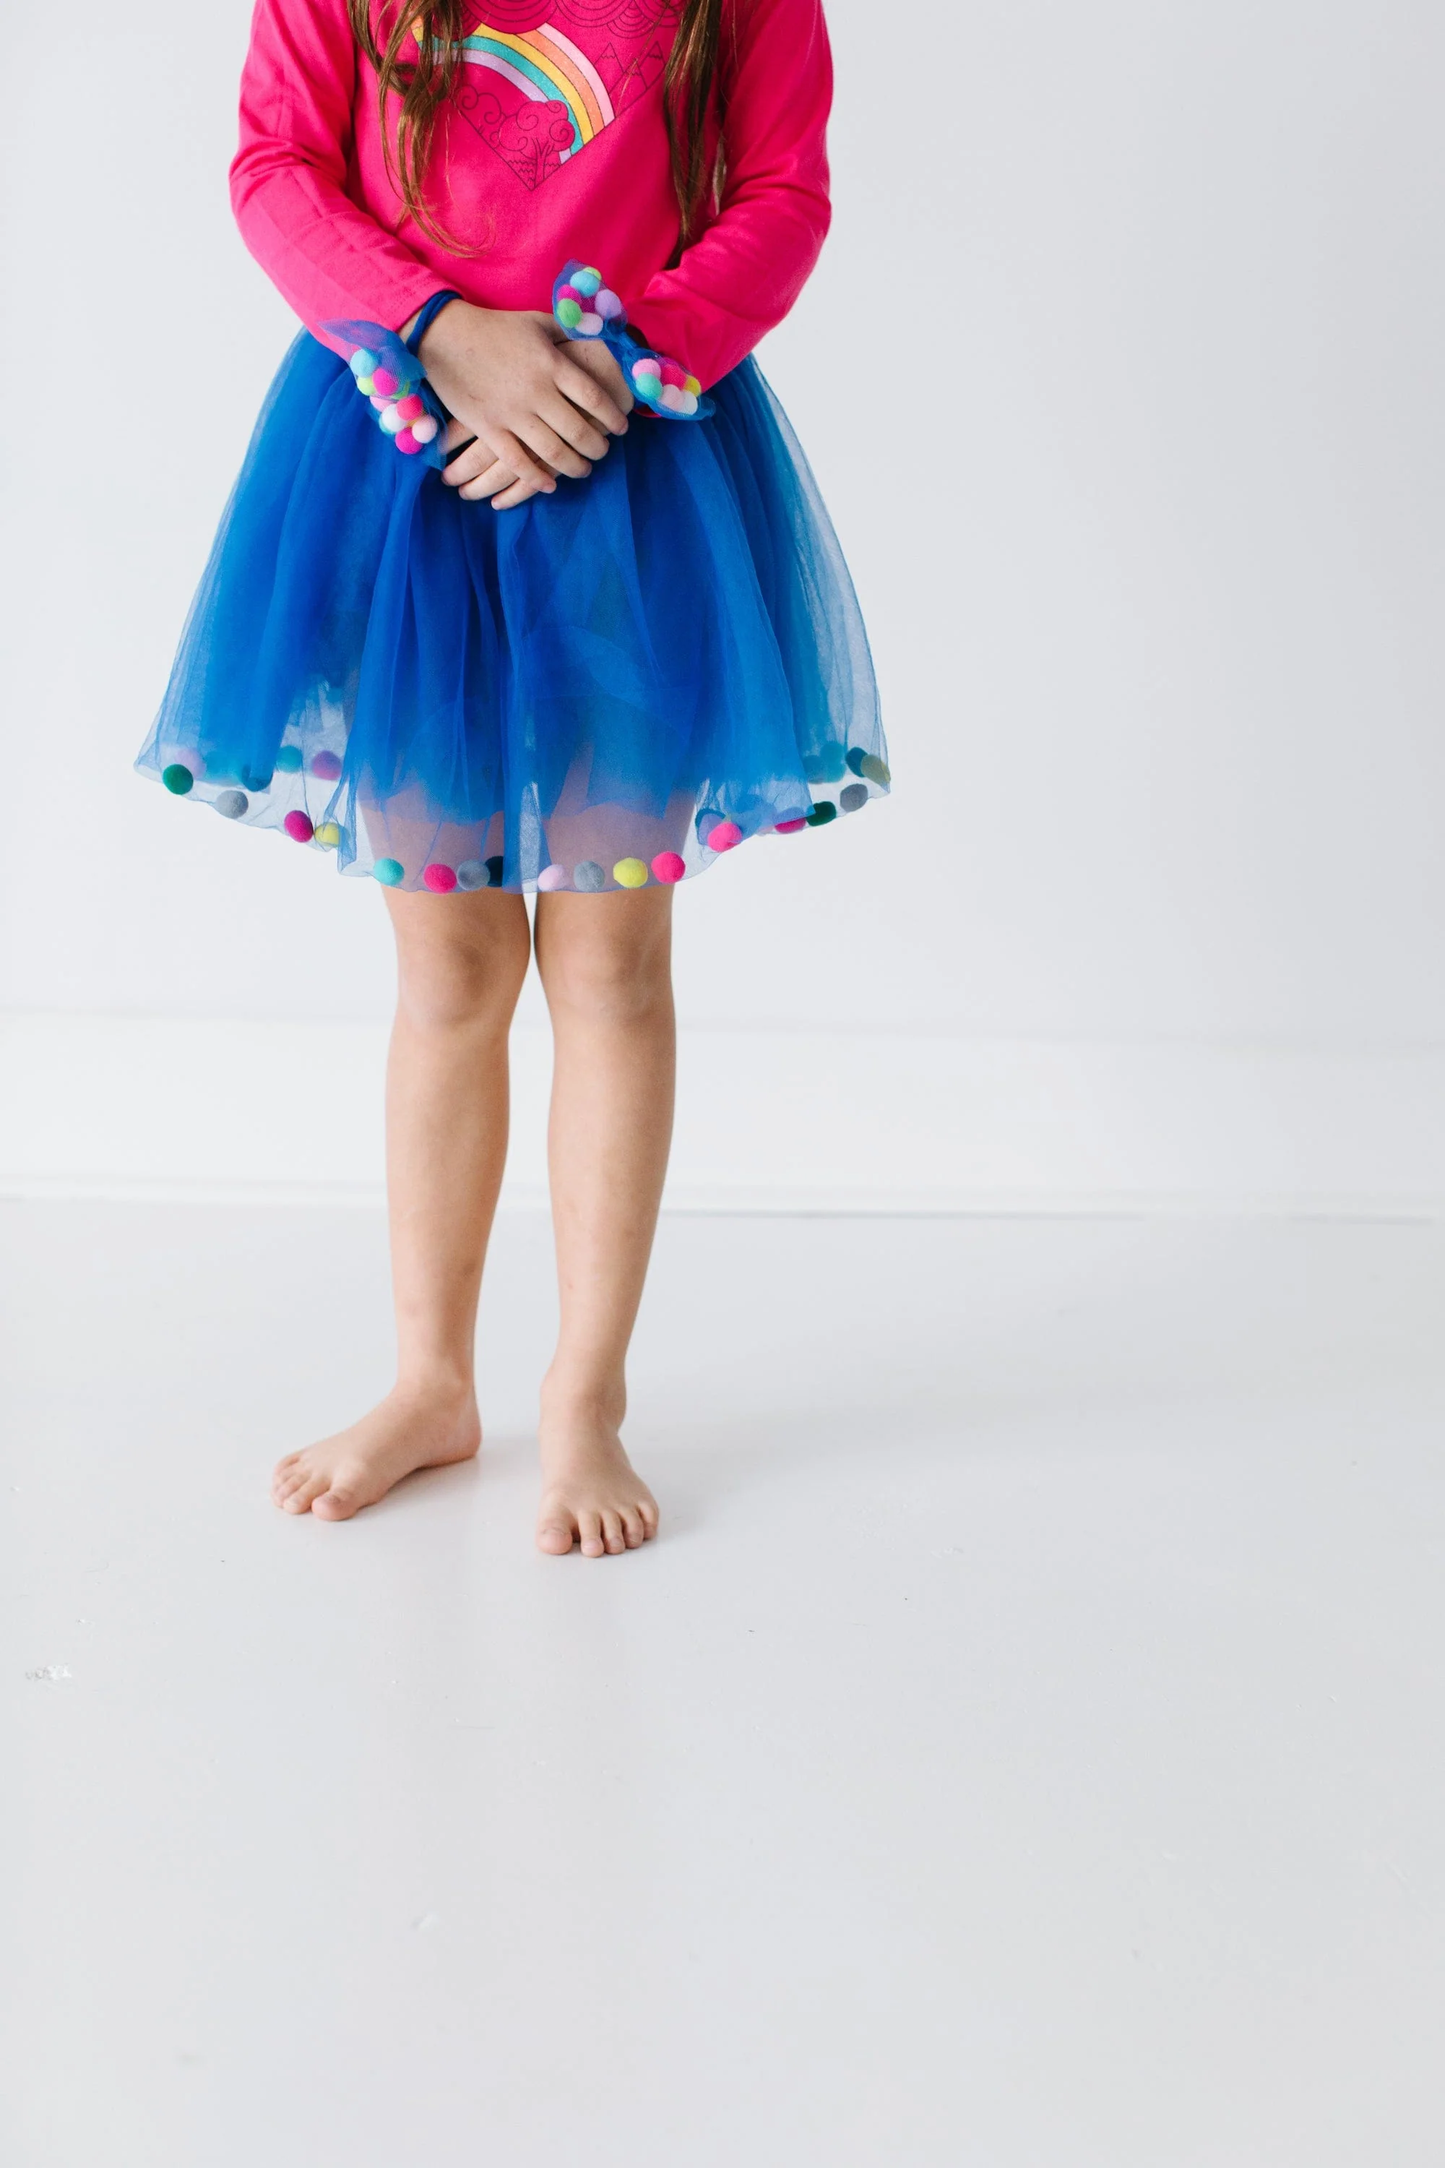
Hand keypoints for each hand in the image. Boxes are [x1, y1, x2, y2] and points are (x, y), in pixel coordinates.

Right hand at [420, 302, 629, 506]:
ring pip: (554, 453)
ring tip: (584, 470)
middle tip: (603, 451)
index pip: (595, 399)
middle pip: (580, 431)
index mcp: (552, 364)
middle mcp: (537, 392)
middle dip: (598, 448)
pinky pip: (518, 464)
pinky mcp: (489, 429)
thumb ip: (568, 331)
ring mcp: (512, 414)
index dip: (613, 417)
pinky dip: (538, 480)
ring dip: (575, 467)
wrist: (445, 336)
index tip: (621, 428)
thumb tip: (599, 335)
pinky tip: (550, 485)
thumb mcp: (537, 322)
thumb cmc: (496, 327)